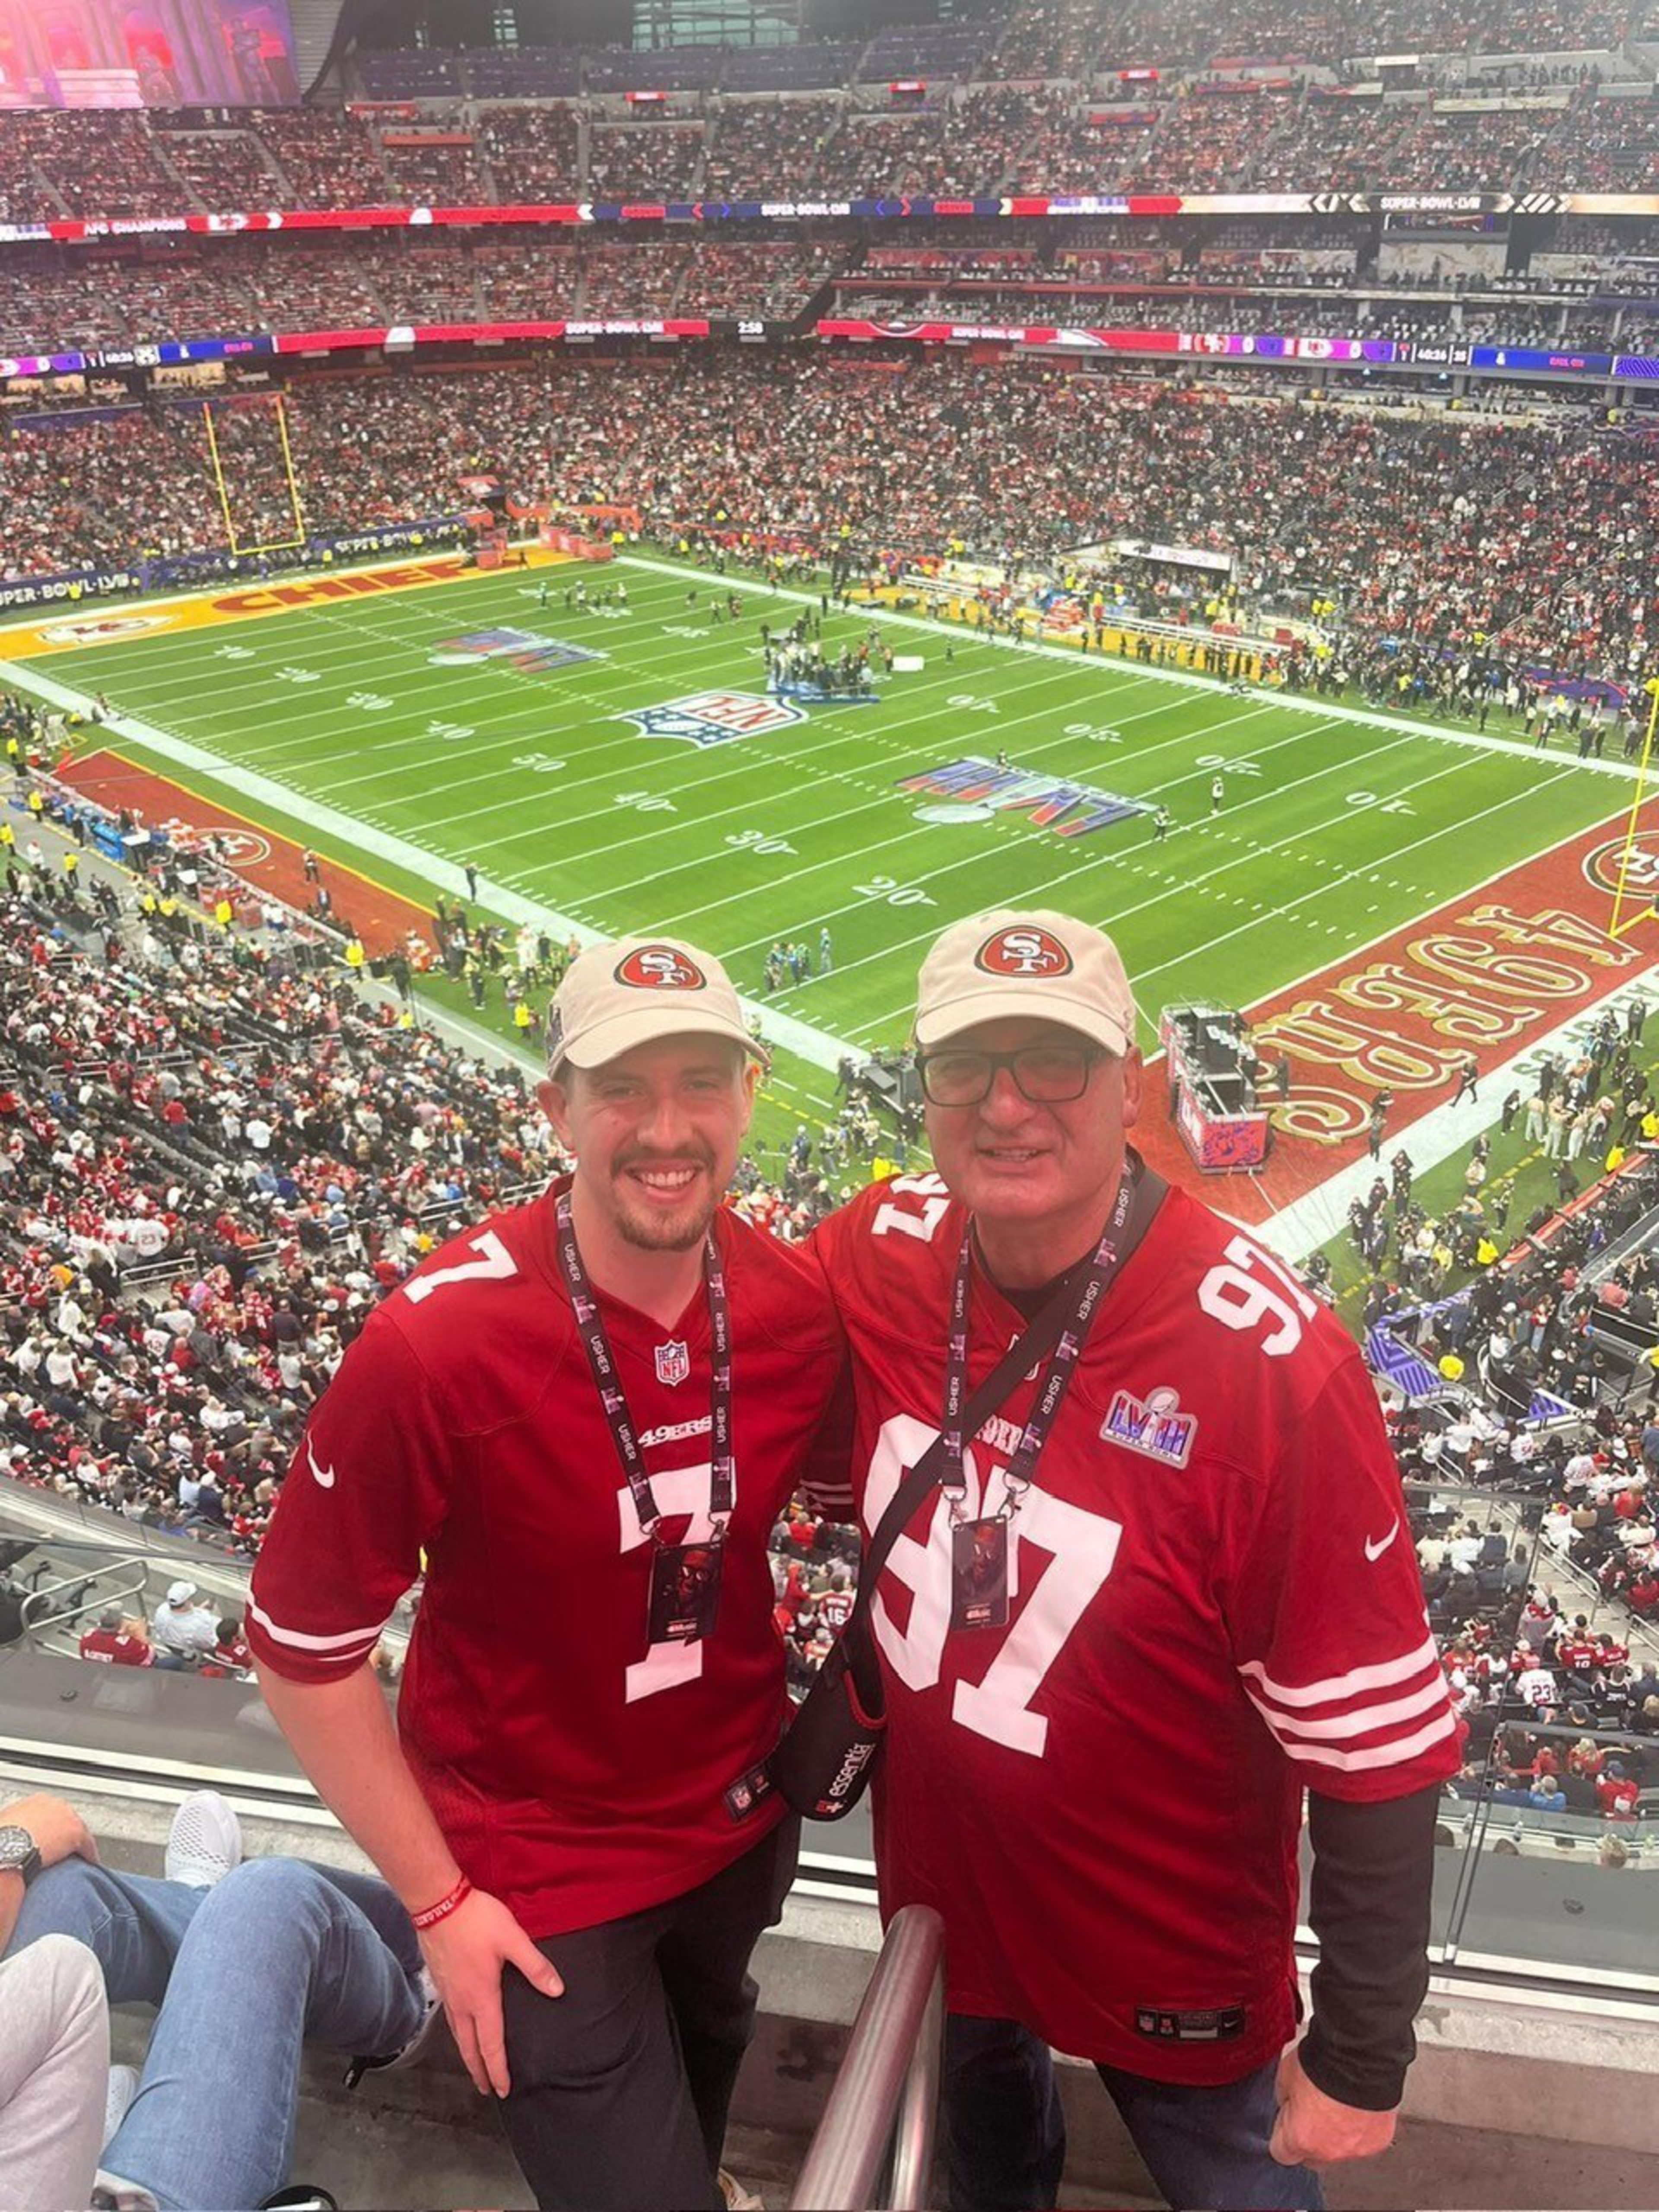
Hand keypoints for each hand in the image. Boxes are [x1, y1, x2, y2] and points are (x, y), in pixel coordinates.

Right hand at [1, 1795, 99, 1872]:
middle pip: (66, 1820)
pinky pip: (88, 1845)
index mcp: (38, 1801)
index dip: (51, 1827)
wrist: (7, 1847)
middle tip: (61, 1848)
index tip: (49, 1837)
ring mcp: (68, 1817)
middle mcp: (56, 1805)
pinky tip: (89, 1863)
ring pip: (79, 1831)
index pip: (51, 1813)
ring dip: (77, 1844)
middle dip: (64, 1833)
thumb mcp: (4, 1822)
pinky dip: (89, 1854)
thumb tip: (10, 1827)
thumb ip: (12, 1822)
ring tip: (75, 1857)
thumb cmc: (2, 1837)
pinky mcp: (77, 1834)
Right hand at [417, 1886, 562, 2098]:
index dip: (498, 2070)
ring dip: (467, 2055)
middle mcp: (461, 2003)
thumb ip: (536, 1966)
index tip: (503, 2090)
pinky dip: (458, 2034)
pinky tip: (461, 2028)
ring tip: (474, 2066)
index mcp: (481, 1998)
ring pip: (457, 2035)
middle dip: (479, 2072)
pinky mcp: (439, 1981)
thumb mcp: (513, 1939)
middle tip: (487, 2090)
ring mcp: (447, 1994)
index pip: (490, 2045)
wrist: (437, 1903)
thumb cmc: (476, 1920)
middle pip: (469, 2048)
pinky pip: (450, 2019)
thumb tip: (558, 1990)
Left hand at [1269, 2044, 1397, 2169]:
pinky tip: (1357, 2107)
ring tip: (1338, 2104)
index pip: (1282, 2153)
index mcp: (1301, 2138)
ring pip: (1340, 2150)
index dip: (1283, 2132)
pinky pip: (1363, 2140)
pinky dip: (1360, 2128)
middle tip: (1312, 2112)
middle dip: (1309, 2138)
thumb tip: (1289, 2104)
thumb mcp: (1285, 2076)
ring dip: (1336, 2134)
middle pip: (1313, 2157)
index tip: (1288, 2119)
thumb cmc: (1324, 2063)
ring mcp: (1356, 2149)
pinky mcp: (1378, 2141)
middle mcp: (1329, 2151)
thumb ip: (1283, 2099)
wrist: (1361, 2056)